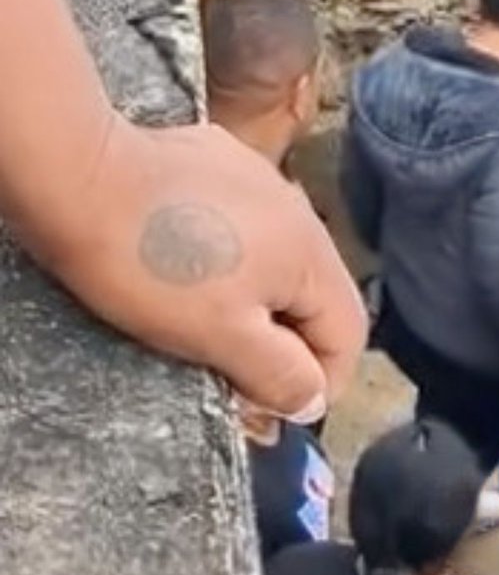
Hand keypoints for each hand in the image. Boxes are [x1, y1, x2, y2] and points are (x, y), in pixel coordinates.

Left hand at [39, 121, 365, 420]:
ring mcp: (261, 182)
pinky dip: (224, 257)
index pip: (347, 337)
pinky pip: (241, 225)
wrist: (76, 178)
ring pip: (275, 262)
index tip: (262, 410)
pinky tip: (178, 262)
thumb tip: (314, 398)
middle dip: (280, 346)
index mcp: (312, 257)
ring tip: (196, 320)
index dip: (316, 385)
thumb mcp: (219, 337)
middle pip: (313, 300)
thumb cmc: (149, 266)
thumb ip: (280, 374)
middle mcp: (301, 213)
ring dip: (252, 303)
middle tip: (223, 376)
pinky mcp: (220, 163)